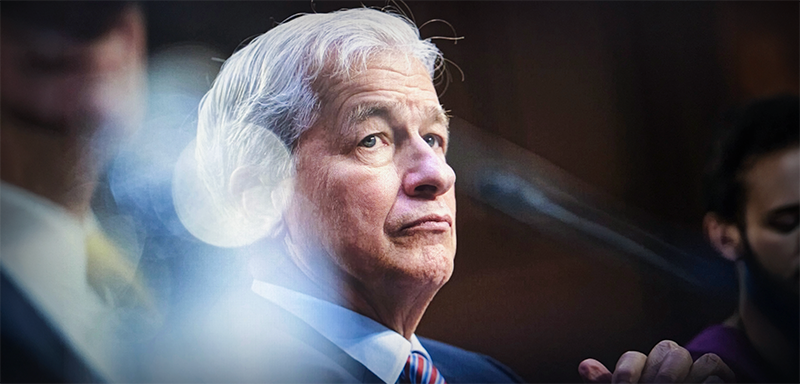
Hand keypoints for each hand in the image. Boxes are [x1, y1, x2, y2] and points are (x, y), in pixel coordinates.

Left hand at [578, 340, 734, 383]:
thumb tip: (585, 366)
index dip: (627, 373)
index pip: (633, 358)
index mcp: (644, 369)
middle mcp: (669, 363)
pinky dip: (706, 378)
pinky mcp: (721, 375)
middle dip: (659, 376)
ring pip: (685, 354)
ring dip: (677, 375)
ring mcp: (696, 368)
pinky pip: (712, 365)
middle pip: (664, 349)